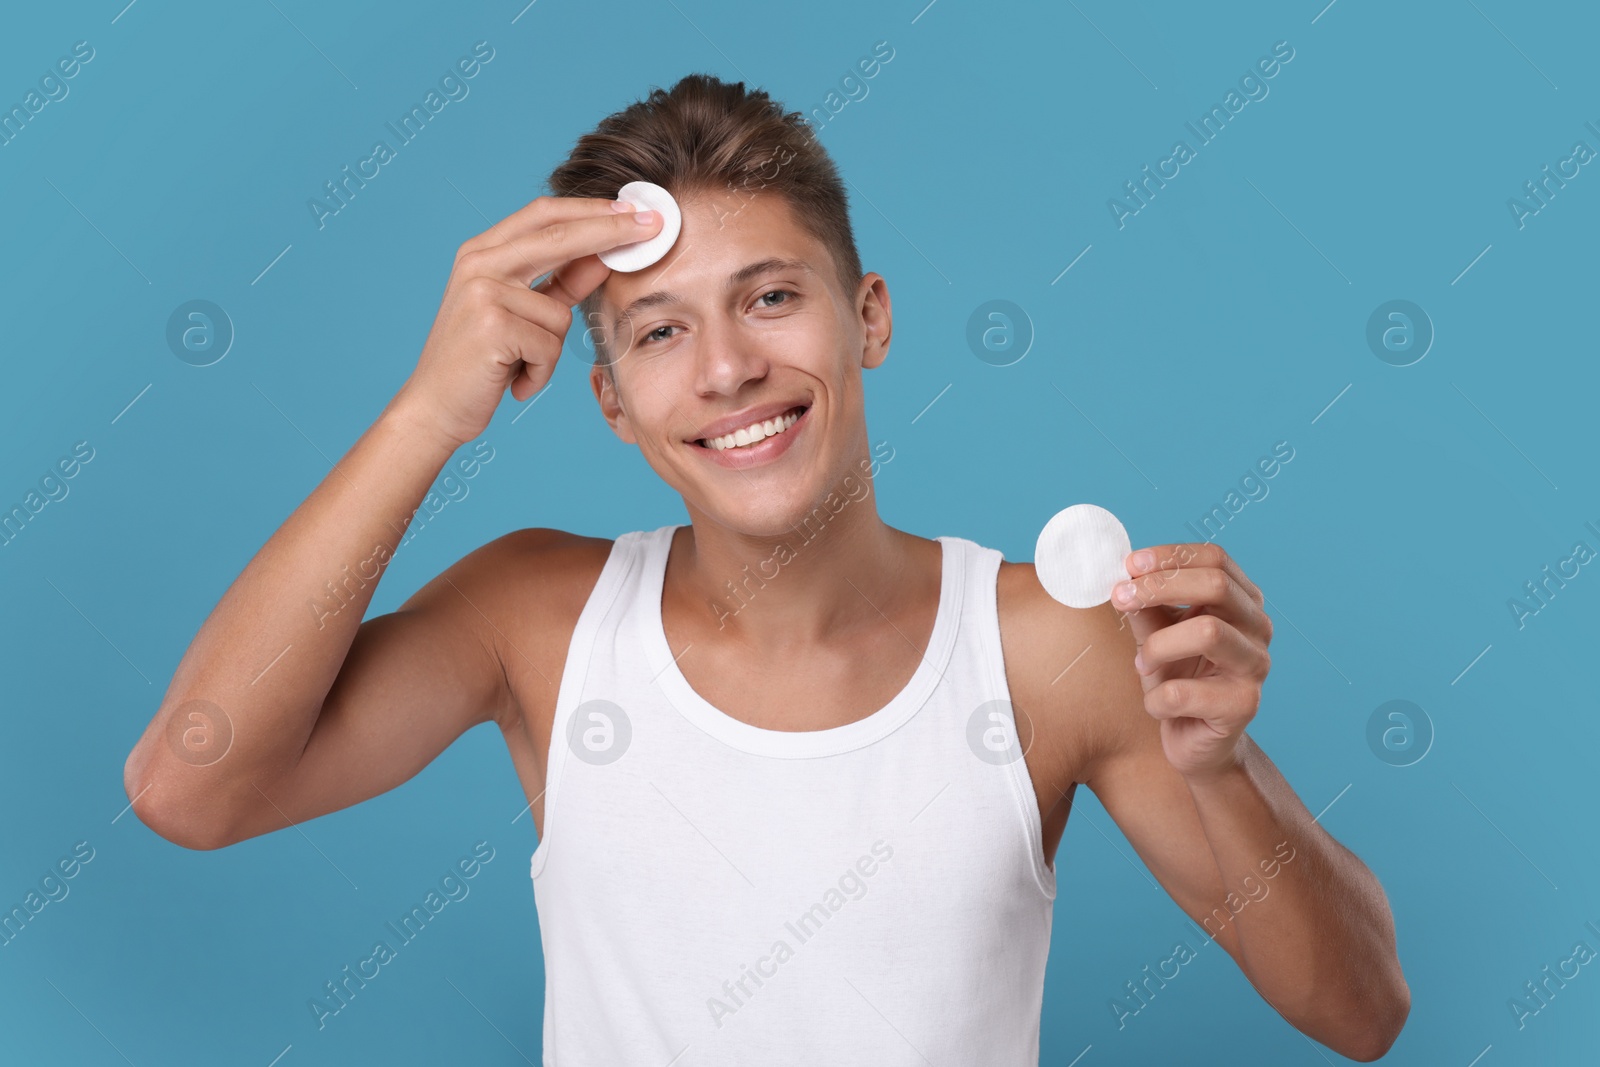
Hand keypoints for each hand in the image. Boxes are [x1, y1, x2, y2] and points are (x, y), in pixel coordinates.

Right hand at [394, 195, 662, 448]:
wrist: (434, 408)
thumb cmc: (481, 362)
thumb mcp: (521, 313)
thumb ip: (560, 283)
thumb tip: (606, 255)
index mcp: (482, 251)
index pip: (544, 215)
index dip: (591, 209)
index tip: (633, 208)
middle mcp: (478, 263)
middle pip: (559, 236)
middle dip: (611, 231)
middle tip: (654, 224)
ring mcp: (482, 293)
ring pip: (560, 313)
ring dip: (549, 350)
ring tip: (518, 365)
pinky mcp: (492, 327)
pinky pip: (550, 346)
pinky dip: (539, 372)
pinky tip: (513, 380)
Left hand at [1113, 542, 1272, 779]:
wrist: (1198, 743)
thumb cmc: (1179, 679)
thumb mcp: (1158, 635)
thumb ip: (1146, 606)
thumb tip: (1123, 575)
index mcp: (1242, 602)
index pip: (1216, 559)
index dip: (1171, 556)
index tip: (1129, 564)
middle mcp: (1258, 629)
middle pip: (1217, 586)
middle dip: (1160, 586)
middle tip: (1119, 597)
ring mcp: (1256, 667)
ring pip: (1208, 633)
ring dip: (1158, 646)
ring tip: (1141, 664)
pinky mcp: (1243, 706)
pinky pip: (1185, 692)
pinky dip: (1157, 698)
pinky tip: (1156, 705)